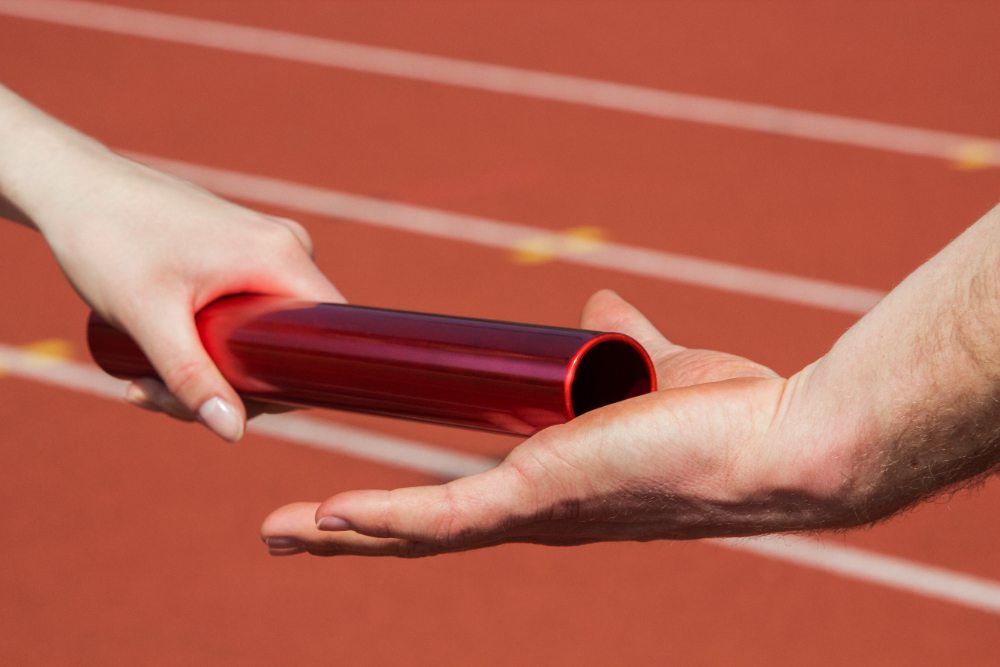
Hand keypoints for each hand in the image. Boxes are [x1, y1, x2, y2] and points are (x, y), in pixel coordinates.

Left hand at [0, 81, 343, 440]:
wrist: (71, 184)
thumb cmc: (108, 238)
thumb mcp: (150, 317)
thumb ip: (192, 377)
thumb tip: (233, 433)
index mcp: (282, 255)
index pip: (329, 335)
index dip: (298, 382)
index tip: (237, 406)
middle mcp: (286, 248)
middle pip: (292, 343)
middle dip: (231, 386)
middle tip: (160, 398)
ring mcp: (265, 249)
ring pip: (264, 336)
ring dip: (210, 372)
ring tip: (143, 381)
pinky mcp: (242, 253)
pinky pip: (248, 315)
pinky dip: (210, 345)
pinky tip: (157, 357)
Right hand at [260, 290, 861, 556]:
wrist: (784, 444)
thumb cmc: (729, 416)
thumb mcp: (652, 367)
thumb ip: (620, 338)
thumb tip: (601, 306)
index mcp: (555, 487)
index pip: (463, 502)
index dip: (408, 502)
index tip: (360, 501)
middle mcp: (536, 514)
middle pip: (424, 530)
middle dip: (357, 532)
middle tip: (297, 531)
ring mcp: (534, 511)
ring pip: (416, 532)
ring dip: (346, 531)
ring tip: (282, 531)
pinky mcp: (539, 497)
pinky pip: (441, 517)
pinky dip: (379, 516)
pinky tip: (323, 514)